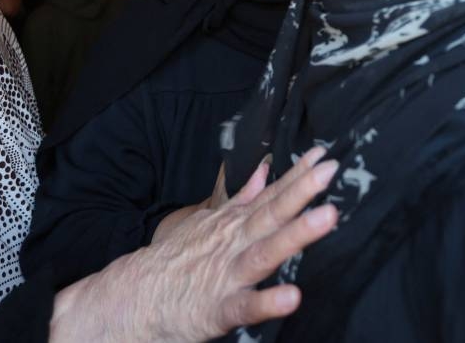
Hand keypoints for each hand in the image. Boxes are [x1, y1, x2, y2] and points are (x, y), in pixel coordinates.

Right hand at [50, 147, 338, 341]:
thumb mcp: (209, 222)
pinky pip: (245, 306)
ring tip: (327, 218)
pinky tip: (292, 297)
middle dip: (301, 191)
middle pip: (271, 213)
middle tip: (330, 170)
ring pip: (264, 252)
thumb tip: (266, 171)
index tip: (324, 155)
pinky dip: (266, 301)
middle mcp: (233, 243)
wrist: (133, 298)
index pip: (271, 195)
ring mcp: (226, 275)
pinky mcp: (217, 309)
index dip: (298, 175)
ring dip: (295, 235)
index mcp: (234, 225)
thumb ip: (243, 199)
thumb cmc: (178, 261)